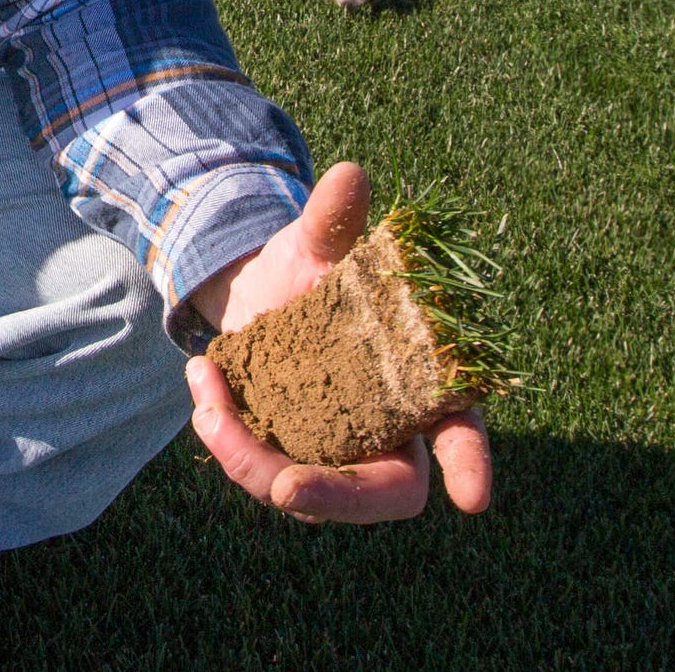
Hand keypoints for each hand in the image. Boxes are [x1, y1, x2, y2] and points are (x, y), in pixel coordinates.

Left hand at [185, 162, 493, 521]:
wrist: (255, 289)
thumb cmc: (309, 268)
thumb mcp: (317, 244)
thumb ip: (335, 221)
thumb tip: (349, 175)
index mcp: (422, 384)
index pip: (459, 432)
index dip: (470, 463)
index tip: (472, 497)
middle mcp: (389, 433)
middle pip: (387, 493)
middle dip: (336, 499)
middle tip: (285, 487)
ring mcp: (339, 457)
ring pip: (309, 492)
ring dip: (252, 458)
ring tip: (207, 396)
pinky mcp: (290, 462)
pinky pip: (262, 473)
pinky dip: (228, 437)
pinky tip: (202, 379)